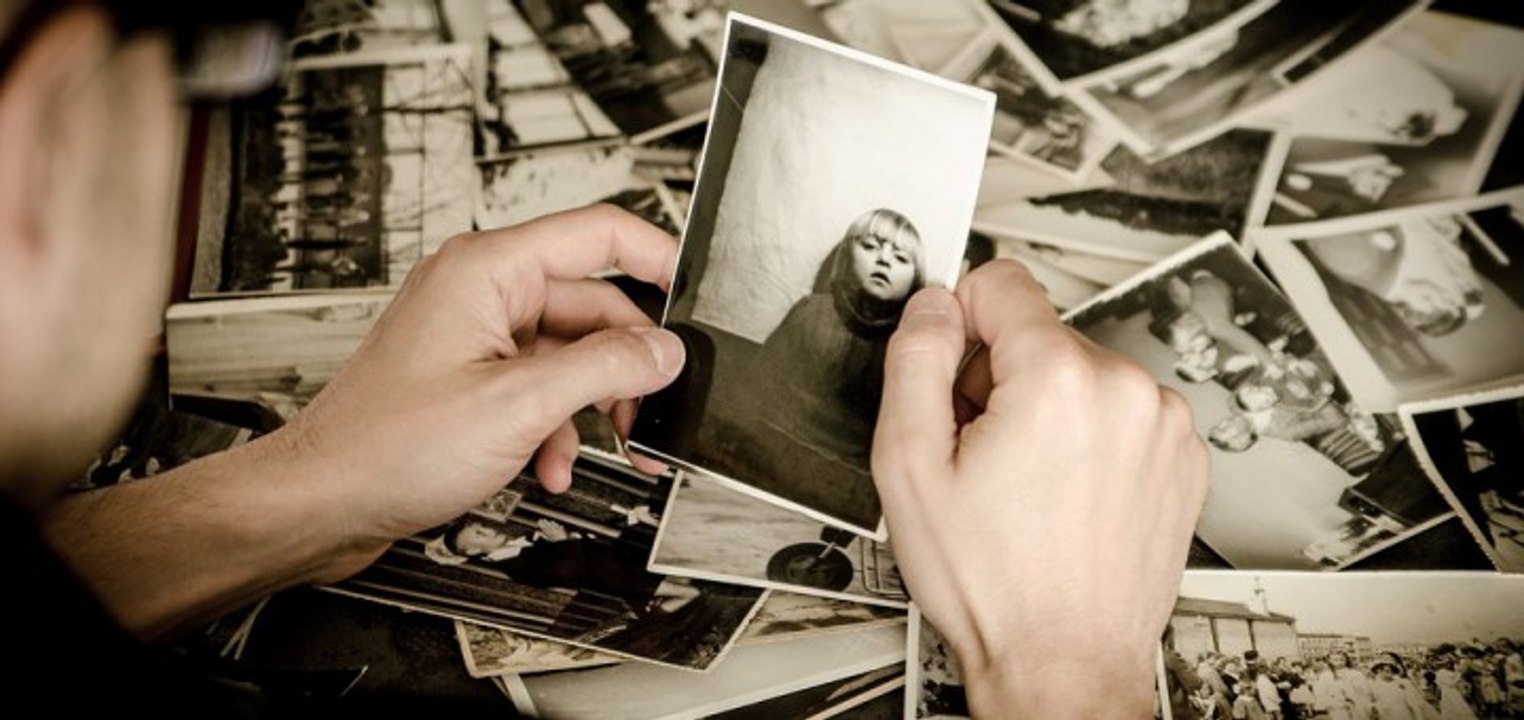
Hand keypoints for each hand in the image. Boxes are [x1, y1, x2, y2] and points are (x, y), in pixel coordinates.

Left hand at [275, 204, 684, 570]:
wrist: (323, 500)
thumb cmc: (386, 446)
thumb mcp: (520, 406)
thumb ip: (605, 370)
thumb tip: (663, 351)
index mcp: (489, 270)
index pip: (599, 233)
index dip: (657, 256)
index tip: (694, 290)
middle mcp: (481, 291)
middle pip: (592, 306)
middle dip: (626, 366)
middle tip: (650, 412)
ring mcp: (474, 334)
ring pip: (570, 354)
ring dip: (591, 407)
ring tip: (605, 450)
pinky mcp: (469, 376)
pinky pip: (540, 386)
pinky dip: (555, 426)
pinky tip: (549, 465)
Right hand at [873, 260, 1208, 717]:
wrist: (1064, 662)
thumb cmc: (997, 586)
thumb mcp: (908, 467)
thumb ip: (913, 362)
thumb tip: (931, 309)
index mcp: (1060, 381)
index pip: (1001, 281)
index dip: (959, 321)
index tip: (950, 364)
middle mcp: (1126, 390)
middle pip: (1039, 334)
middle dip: (1001, 379)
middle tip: (981, 453)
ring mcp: (1164, 424)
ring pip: (1080, 373)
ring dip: (1047, 410)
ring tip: (1026, 483)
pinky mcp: (1183, 456)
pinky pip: (1119, 412)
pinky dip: (1089, 440)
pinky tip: (1064, 495)